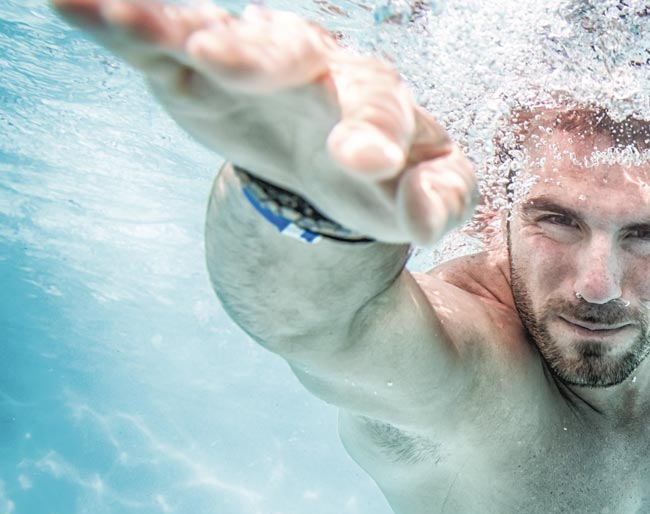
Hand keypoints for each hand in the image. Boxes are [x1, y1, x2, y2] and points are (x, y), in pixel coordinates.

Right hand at [51, 0, 476, 244]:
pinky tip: (71, 2)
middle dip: (261, 56)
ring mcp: (256, 67)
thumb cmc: (381, 181)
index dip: (373, 131)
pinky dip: (121, 20)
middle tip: (224, 60)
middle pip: (292, 52)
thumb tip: (424, 214)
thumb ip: (436, 203)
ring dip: (174, 24)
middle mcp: (317, 70)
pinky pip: (159, 39)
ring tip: (126, 20)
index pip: (380, 108)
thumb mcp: (421, 199)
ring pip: (217, 33)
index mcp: (377, 103)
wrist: (329, 164)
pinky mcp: (197, 74)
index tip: (363, 162)